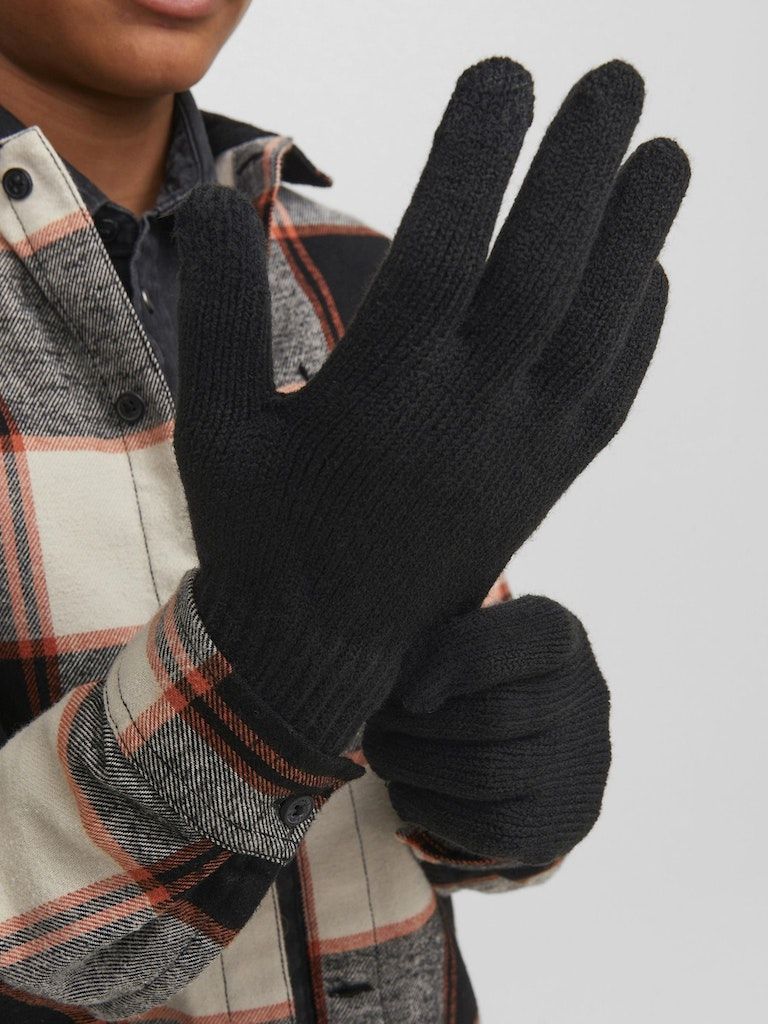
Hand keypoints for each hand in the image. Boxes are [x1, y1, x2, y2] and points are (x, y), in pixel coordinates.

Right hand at [172, 58, 686, 755]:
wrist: (322, 648)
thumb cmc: (261, 532)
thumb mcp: (211, 428)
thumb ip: (216, 311)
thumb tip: (217, 196)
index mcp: (375, 401)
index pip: (440, 253)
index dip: (475, 157)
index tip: (502, 74)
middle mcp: (462, 423)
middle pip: (539, 276)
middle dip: (580, 170)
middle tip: (615, 81)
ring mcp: (518, 456)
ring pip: (593, 332)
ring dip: (637, 238)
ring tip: (666, 153)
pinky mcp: (546, 483)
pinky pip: (608, 395)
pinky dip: (639, 326)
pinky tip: (652, 268)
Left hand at [363, 597, 610, 865]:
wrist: (520, 737)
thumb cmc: (473, 672)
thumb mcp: (460, 634)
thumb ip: (432, 645)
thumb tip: (386, 679)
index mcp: (557, 632)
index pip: (505, 644)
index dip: (447, 664)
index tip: (403, 690)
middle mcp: (586, 694)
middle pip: (492, 716)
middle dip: (416, 726)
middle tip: (376, 723)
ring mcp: (583, 763)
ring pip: (488, 774)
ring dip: (415, 766)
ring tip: (382, 753)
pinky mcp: (562, 822)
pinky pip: (490, 827)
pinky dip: (432, 809)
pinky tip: (404, 790)